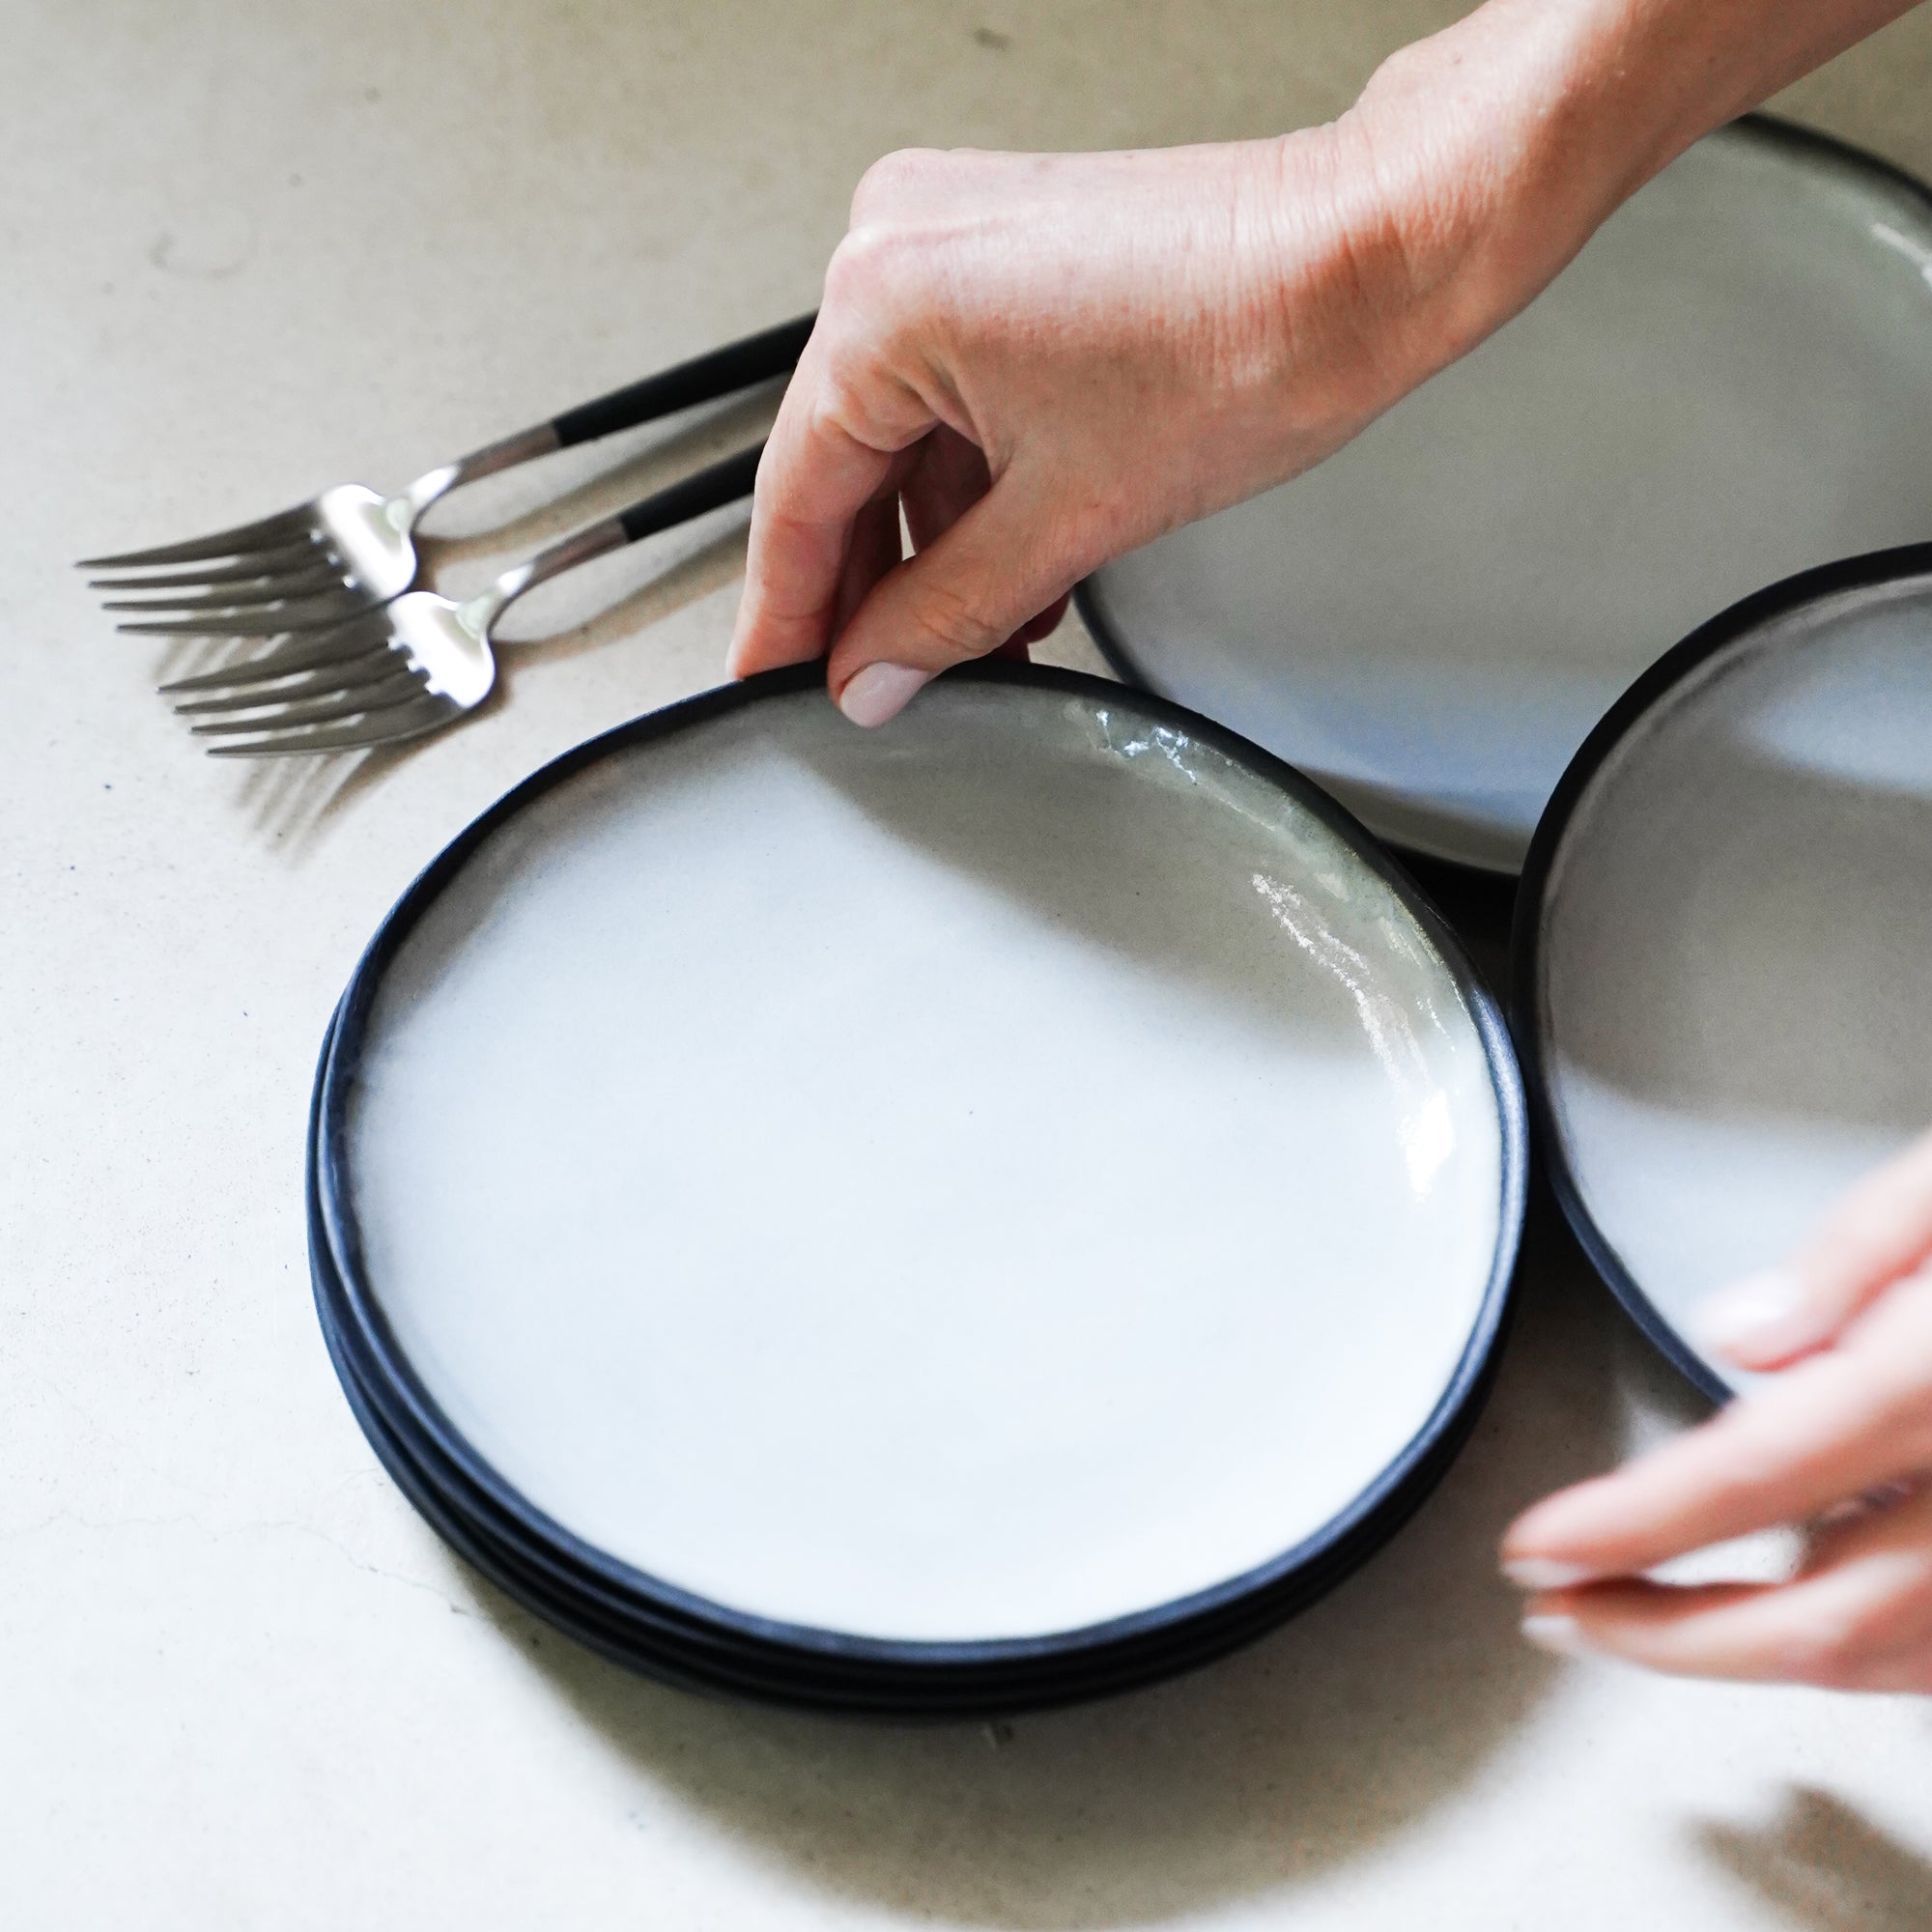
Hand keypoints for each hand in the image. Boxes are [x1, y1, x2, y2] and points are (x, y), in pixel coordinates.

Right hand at [727, 0, 1915, 724]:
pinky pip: (949, 392)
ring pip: (901, 434)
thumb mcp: (1070, 520)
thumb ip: (949, 614)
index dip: (786, 613)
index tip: (773, 682)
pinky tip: (1006, 561)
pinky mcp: (1004, 254)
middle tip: (872, 682)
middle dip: (869, 586)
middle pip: (842, 462)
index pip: (798, 494)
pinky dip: (970, 481)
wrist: (1367, 256)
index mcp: (885, 303)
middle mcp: (895, 248)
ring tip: (970, 637)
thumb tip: (874, 672)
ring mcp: (948, 241)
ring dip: (931, 543)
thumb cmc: (1252, 338)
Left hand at [1502, 1129, 1931, 1690]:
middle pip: (1821, 1619)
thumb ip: (1856, 1252)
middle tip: (1564, 1612)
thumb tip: (1736, 1334)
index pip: (1755, 1476)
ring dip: (1754, 1656)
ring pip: (1892, 1659)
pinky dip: (1861, 1644)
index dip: (1631, 1528)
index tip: (1540, 1548)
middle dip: (1668, 1638)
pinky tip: (1796, 1599)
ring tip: (1647, 1614)